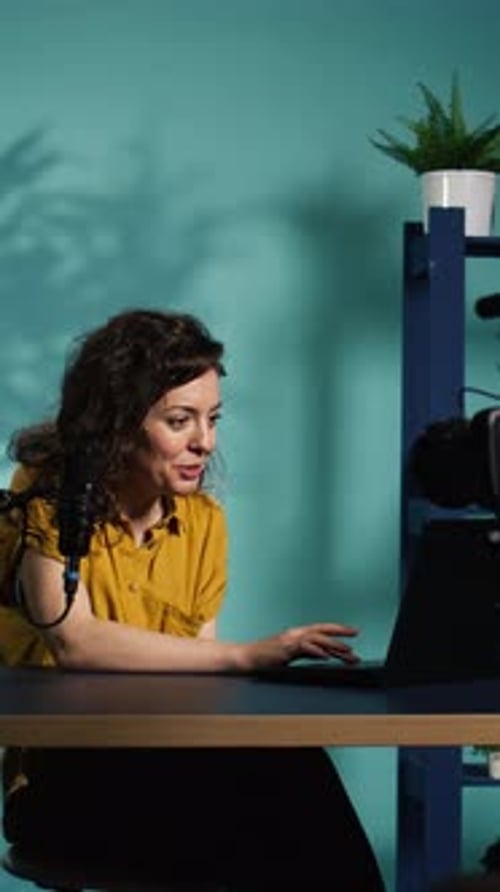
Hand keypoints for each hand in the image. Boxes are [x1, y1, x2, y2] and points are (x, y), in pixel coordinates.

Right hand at [240, 623, 359, 670]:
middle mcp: (295, 633)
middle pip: (322, 629)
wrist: (246, 658)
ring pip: (317, 638)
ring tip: (348, 651)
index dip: (337, 629)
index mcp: (297, 634)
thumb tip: (325, 654)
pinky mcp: (284, 649)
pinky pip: (304, 647)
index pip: (321, 629)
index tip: (352, 632)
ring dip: (334, 644)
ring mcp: (290, 640)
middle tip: (356, 633)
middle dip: (340, 631)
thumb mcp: (292, 654)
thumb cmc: (266, 658)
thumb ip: (308, 653)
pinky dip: (316, 651)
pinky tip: (326, 655)